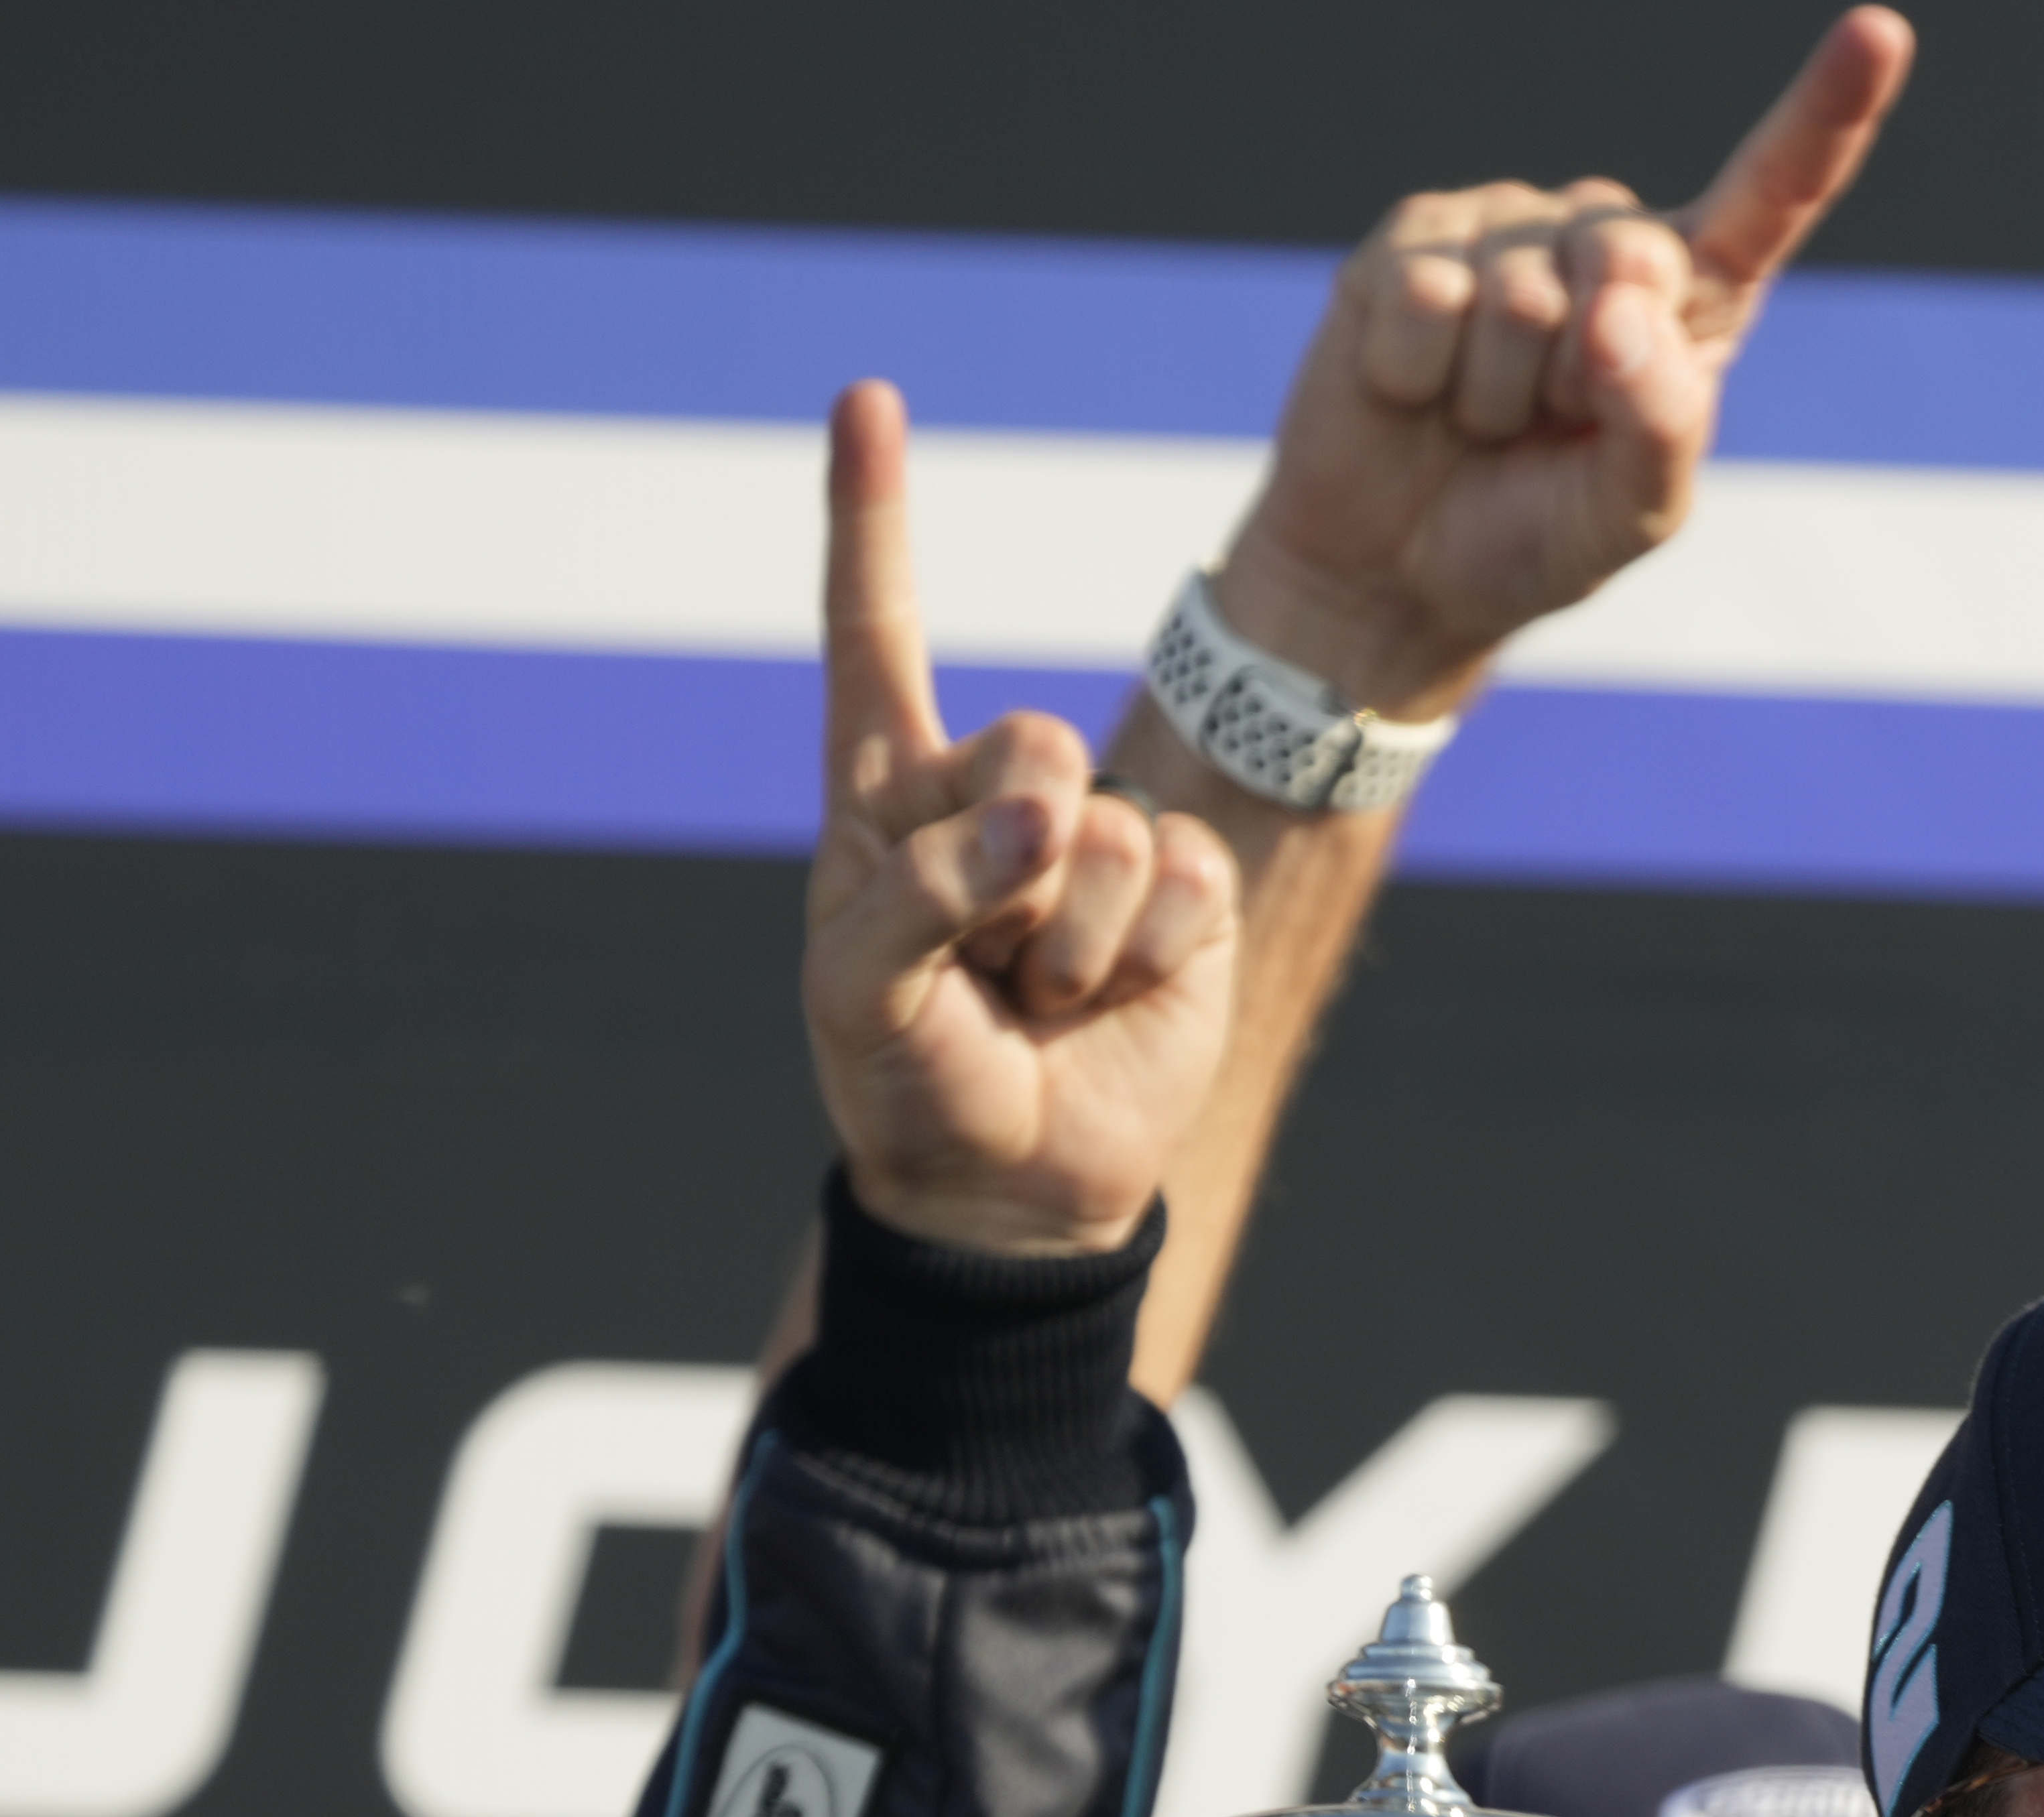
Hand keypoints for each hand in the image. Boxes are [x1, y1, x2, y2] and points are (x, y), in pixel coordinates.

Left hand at [804, 386, 1237, 1254]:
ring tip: (1038, 1000)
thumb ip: (925, 890)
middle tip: (987, 962)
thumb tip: (1057, 811)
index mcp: (887, 792)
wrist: (1014, 1191)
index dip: (874, 520)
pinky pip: (1185, 880)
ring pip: (1113, 828)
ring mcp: (1099, 840)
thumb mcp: (858, 994)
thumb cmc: (907, 1082)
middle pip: (1035, 739)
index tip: (867, 399)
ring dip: (1074, 941)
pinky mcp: (1185, 897)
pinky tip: (1113, 1002)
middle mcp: (997, 794)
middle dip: (1013, 859)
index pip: (877, 633)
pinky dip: (1148, 955)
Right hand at [1202, 10, 1915, 720]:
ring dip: (1496, 394)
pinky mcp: (1412, 238)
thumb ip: (1660, 425)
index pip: (1773, 196)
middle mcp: (1606, 241)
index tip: (1879, 33)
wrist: (1397, 570)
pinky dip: (1418, 376)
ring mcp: (1506, 226)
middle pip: (1629, 261)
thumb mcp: (1632, 514)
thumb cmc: (1534, 535)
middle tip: (1545, 430)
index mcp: (1692, 302)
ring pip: (1519, 296)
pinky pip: (1428, 298)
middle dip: (1583, 377)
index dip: (1825, 114)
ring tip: (1477, 420)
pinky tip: (1411, 393)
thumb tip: (1620, 314)